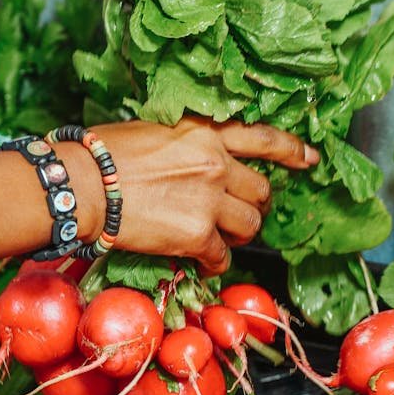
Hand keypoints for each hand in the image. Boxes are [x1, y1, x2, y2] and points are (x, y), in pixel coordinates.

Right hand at [92, 119, 318, 273]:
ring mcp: (210, 200)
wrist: (84, 185)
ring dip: (236, 236)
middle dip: (253, 207)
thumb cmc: (104, 155)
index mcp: (207, 132)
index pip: (265, 138)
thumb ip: (189, 144)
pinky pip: (222, 256)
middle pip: (261, 192)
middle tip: (237, 216)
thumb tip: (199, 161)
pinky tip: (199, 263)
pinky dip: (213, 264)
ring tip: (215, 238)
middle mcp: (216, 163)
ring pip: (249, 226)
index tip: (309, 160)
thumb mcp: (156, 130)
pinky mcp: (197, 235)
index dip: (292, 151)